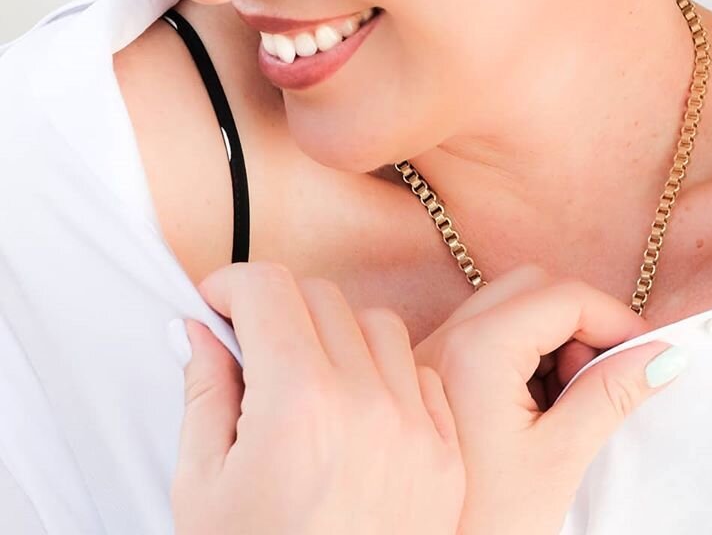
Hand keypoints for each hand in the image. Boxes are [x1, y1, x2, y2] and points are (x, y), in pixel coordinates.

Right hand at [171, 261, 464, 534]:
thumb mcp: (202, 489)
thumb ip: (204, 392)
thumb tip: (200, 329)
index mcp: (299, 406)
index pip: (270, 289)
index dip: (232, 287)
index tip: (217, 305)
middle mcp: (368, 404)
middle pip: (322, 297)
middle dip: (278, 311)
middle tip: (252, 350)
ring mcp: (417, 428)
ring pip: (378, 324)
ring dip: (337, 336)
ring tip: (308, 383)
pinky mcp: (446, 454)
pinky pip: (420, 374)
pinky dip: (387, 375)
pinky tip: (357, 411)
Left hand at [413, 264, 688, 534]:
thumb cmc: (485, 523)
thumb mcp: (560, 458)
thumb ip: (611, 394)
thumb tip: (662, 355)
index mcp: (479, 347)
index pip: (566, 295)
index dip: (616, 320)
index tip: (648, 354)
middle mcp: (449, 335)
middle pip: (535, 288)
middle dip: (581, 322)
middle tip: (602, 377)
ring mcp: (434, 352)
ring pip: (511, 307)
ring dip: (554, 338)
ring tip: (568, 402)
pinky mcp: (431, 375)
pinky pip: (488, 335)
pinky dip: (525, 355)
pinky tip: (537, 409)